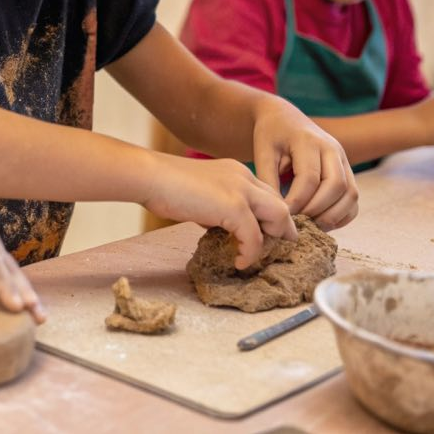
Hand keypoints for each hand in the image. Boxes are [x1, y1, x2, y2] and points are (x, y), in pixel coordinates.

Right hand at [142, 154, 296, 269]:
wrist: (151, 177)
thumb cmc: (166, 185)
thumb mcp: (201, 194)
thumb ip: (216, 206)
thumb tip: (220, 225)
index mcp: (237, 172)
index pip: (268, 194)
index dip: (271, 216)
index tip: (268, 234)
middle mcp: (245, 177)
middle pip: (281, 204)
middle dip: (282, 229)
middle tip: (276, 248)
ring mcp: (241, 190)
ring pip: (279, 217)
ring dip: (271, 240)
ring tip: (256, 256)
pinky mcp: (234, 207)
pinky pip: (254, 237)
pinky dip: (250, 253)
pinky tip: (238, 262)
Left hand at [251, 97, 357, 229]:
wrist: (284, 118)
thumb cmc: (271, 135)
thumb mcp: (263, 152)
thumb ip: (268, 180)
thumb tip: (277, 212)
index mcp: (308, 141)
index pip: (309, 177)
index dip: (297, 201)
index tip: (282, 214)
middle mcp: (332, 148)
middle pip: (336, 185)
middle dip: (317, 210)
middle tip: (297, 223)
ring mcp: (343, 159)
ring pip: (350, 193)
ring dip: (332, 215)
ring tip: (309, 226)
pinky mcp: (347, 170)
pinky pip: (353, 198)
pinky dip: (343, 215)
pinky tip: (322, 222)